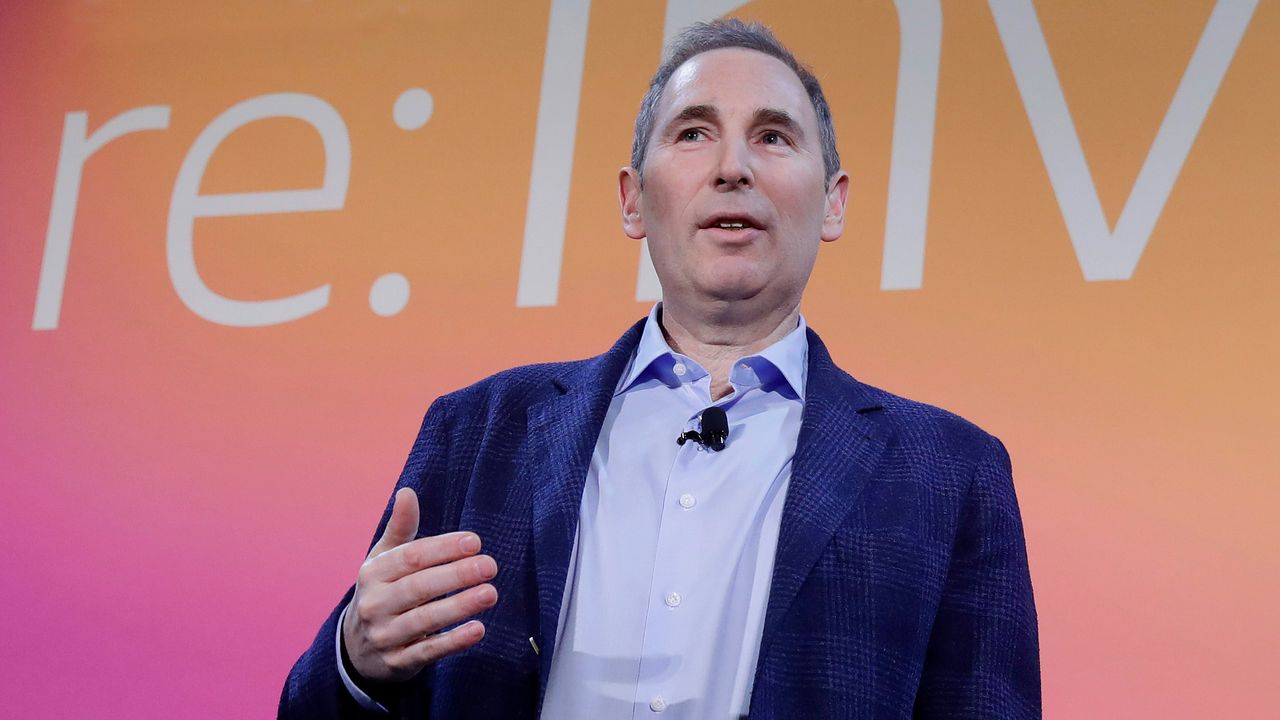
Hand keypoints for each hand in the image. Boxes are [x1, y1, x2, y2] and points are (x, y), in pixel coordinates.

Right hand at [342, 487, 498, 682]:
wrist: (356, 649)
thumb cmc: (381, 593)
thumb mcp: (384, 560)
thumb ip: (401, 529)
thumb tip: (407, 492)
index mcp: (373, 573)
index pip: (411, 558)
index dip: (443, 548)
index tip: (475, 542)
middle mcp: (375, 604)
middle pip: (419, 587)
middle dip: (456, 575)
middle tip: (490, 566)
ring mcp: (385, 635)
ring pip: (425, 619)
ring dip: (459, 606)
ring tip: (490, 593)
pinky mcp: (398, 662)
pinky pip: (428, 651)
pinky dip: (454, 641)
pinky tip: (478, 630)